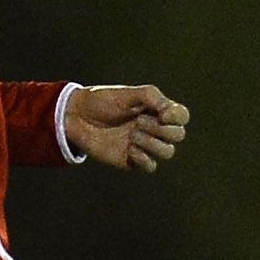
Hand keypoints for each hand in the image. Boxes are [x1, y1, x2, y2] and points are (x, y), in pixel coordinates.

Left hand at [64, 84, 189, 172]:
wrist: (77, 117)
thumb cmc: (102, 101)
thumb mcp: (128, 93)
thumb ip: (152, 97)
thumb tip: (168, 113)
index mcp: (156, 111)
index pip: (182, 117)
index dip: (177, 117)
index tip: (162, 114)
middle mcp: (154, 129)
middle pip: (178, 136)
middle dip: (161, 129)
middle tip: (138, 122)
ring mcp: (144, 146)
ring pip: (168, 152)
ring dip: (152, 143)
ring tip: (132, 135)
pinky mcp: (132, 161)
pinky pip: (150, 166)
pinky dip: (143, 158)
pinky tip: (129, 149)